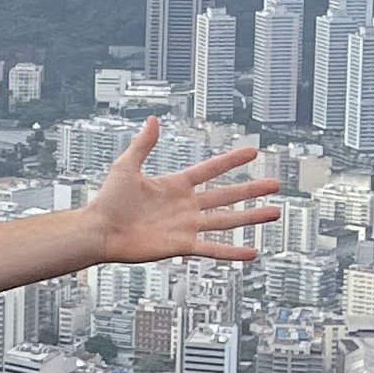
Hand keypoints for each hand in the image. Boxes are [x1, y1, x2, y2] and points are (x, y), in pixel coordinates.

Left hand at [90, 119, 280, 263]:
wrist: (98, 232)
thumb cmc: (107, 201)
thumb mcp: (126, 167)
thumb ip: (143, 144)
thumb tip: (152, 120)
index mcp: (176, 185)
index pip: (211, 170)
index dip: (231, 162)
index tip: (252, 153)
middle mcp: (185, 206)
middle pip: (227, 195)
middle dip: (252, 190)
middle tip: (275, 184)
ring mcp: (186, 226)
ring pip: (227, 220)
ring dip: (251, 217)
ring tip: (275, 213)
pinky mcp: (181, 245)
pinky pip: (213, 248)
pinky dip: (232, 252)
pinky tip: (252, 252)